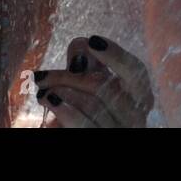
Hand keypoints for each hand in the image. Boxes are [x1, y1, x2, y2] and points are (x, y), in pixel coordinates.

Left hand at [34, 35, 153, 127]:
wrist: (76, 130)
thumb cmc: (87, 113)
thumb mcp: (87, 86)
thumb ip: (87, 64)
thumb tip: (82, 43)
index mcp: (138, 97)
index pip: (136, 72)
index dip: (116, 55)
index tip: (93, 40)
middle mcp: (136, 117)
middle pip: (108, 88)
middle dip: (71, 77)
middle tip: (43, 76)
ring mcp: (121, 131)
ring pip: (94, 106)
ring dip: (63, 92)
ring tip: (42, 90)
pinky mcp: (101, 140)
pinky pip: (85, 125)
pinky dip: (65, 110)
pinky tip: (49, 100)